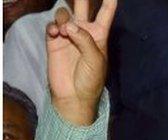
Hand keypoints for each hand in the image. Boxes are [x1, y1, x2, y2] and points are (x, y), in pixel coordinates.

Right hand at [45, 0, 116, 125]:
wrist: (74, 95)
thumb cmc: (91, 79)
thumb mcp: (95, 59)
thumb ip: (84, 40)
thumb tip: (68, 25)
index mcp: (99, 34)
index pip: (105, 12)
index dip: (109, 1)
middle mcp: (84, 31)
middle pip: (82, 6)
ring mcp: (68, 35)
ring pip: (64, 14)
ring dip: (64, 18)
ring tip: (64, 32)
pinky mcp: (54, 41)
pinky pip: (52, 26)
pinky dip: (52, 26)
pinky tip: (55, 33)